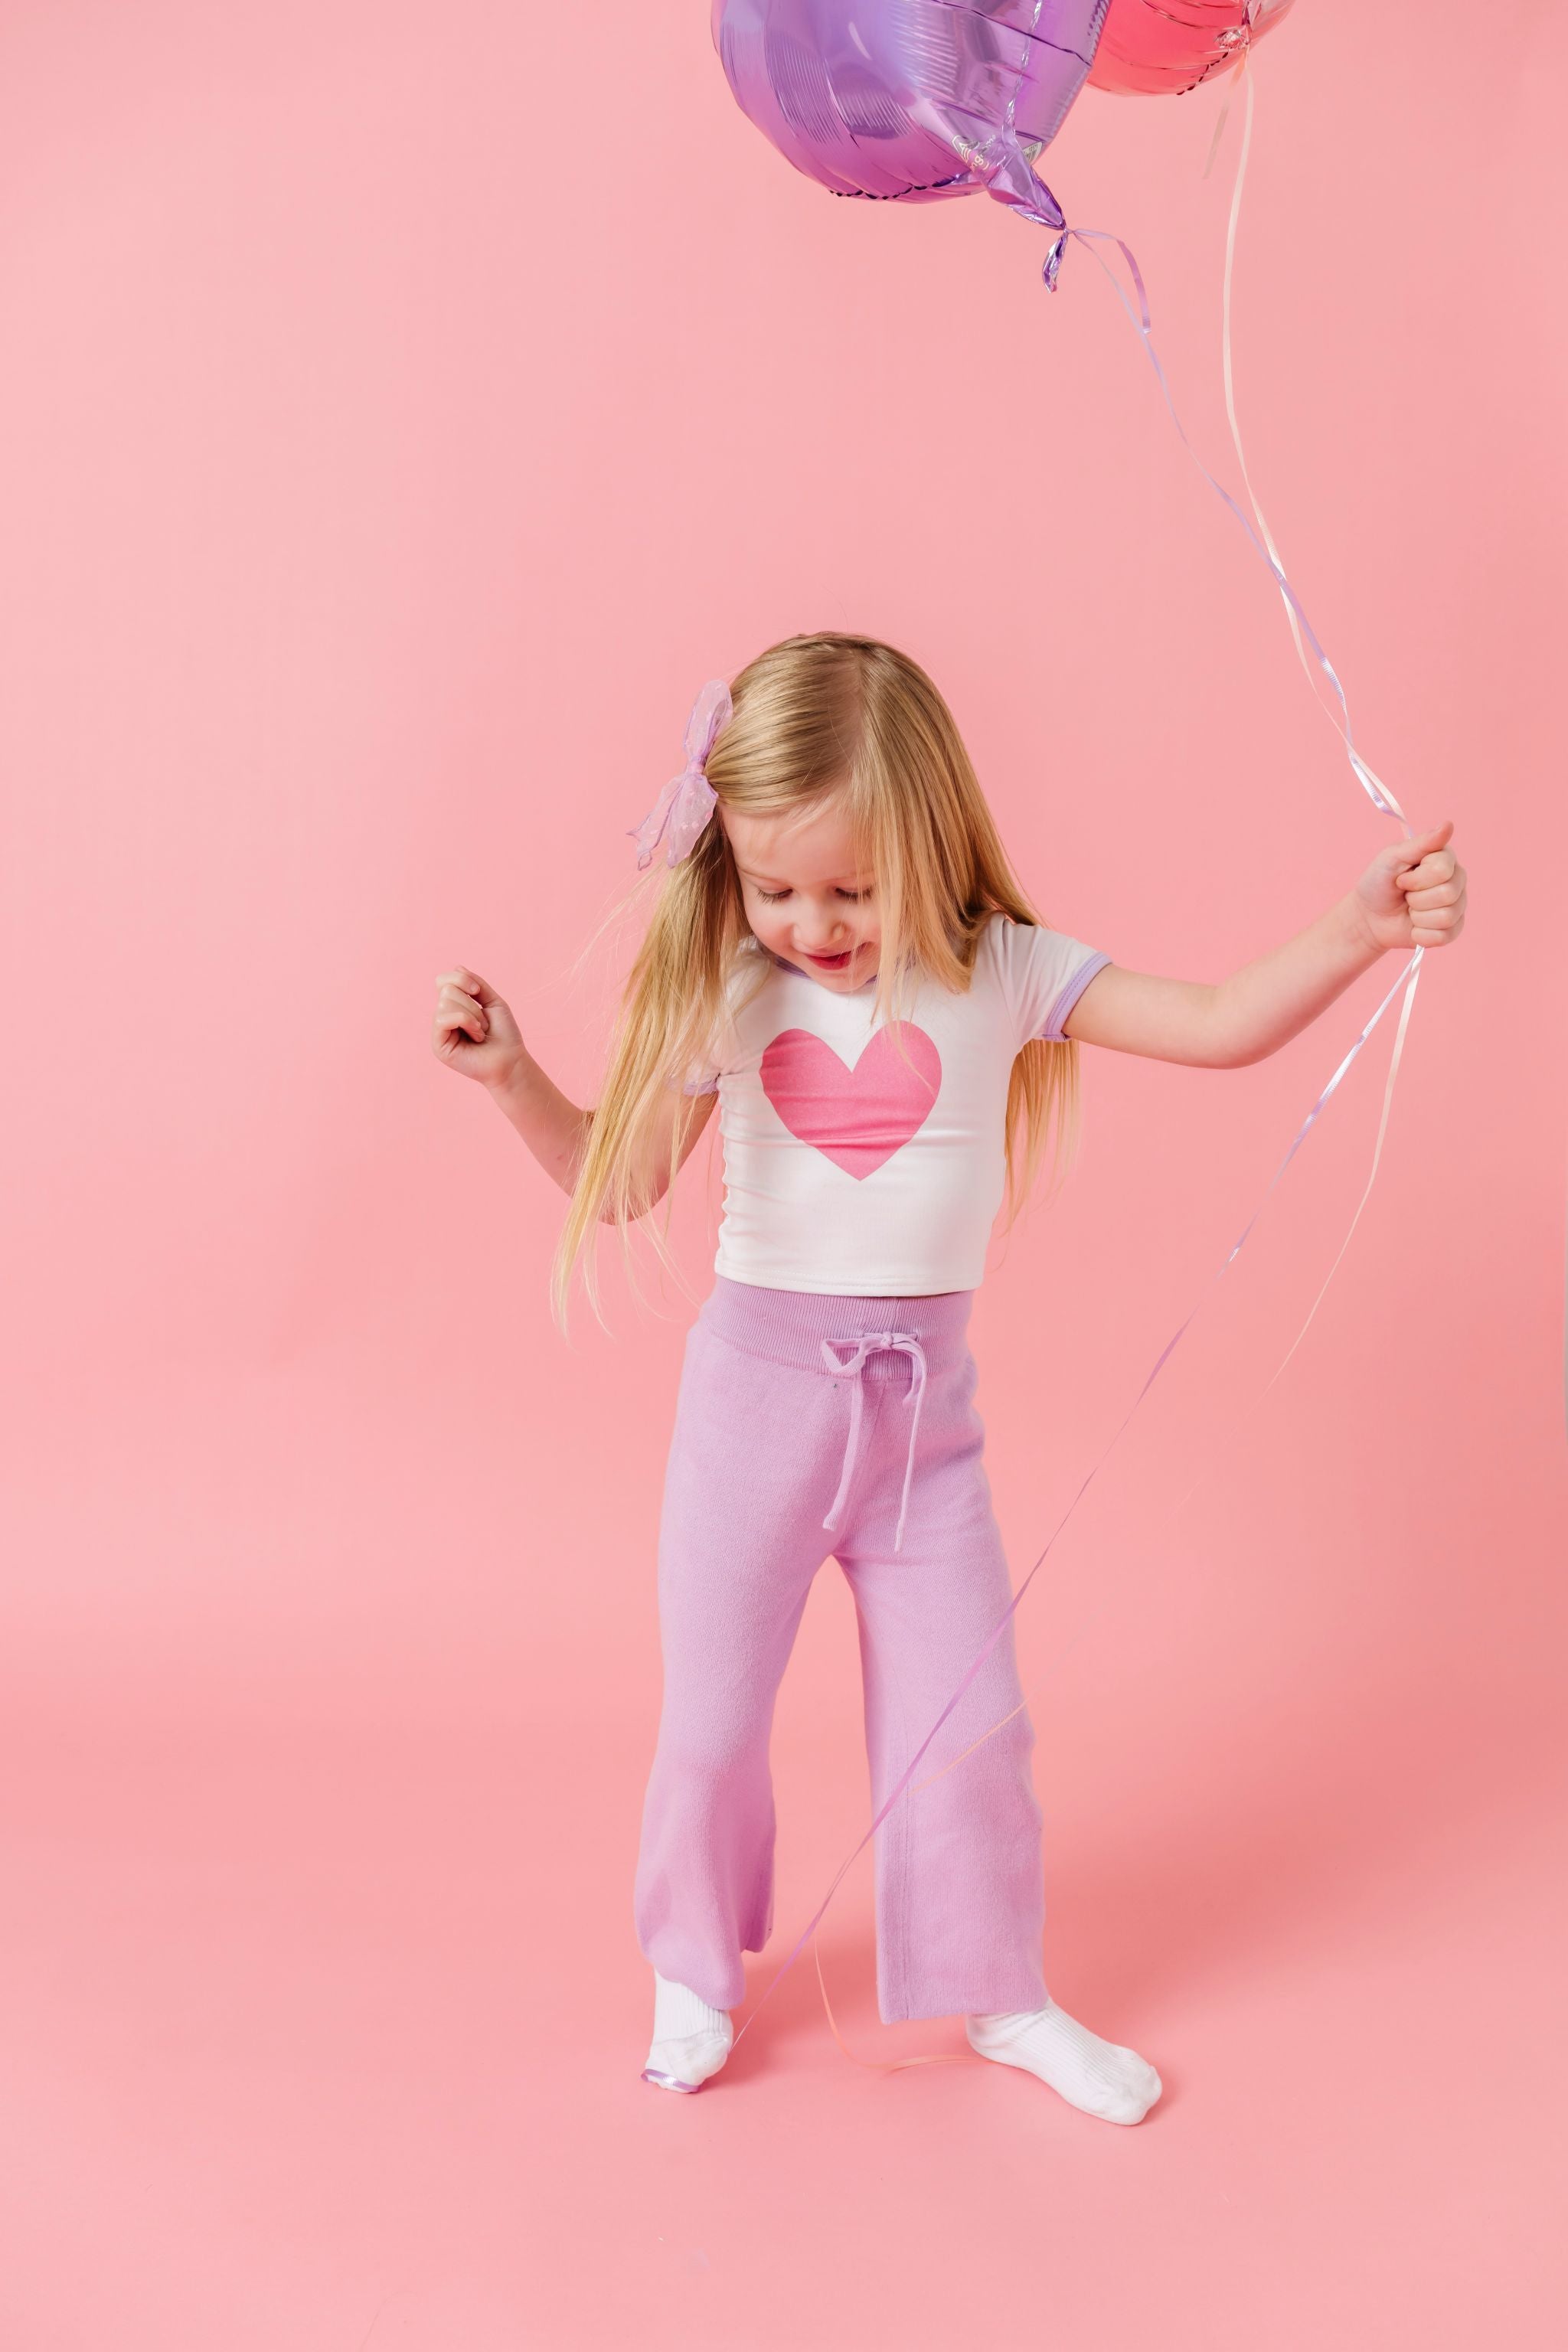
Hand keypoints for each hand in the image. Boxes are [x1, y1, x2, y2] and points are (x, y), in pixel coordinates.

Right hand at [431, 966, 525, 1089]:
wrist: (510, 1060)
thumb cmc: (504, 1034)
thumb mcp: (492, 1001)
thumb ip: (476, 984)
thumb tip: (458, 966)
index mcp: (454, 1007)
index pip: (443, 981)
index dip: (459, 979)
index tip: (477, 991)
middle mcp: (443, 1017)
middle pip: (446, 989)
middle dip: (471, 1004)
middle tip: (483, 1023)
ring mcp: (439, 1031)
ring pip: (445, 1002)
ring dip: (471, 1015)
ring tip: (480, 1031)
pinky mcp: (438, 1045)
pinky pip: (442, 1019)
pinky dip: (464, 1021)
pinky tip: (475, 1036)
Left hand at [1352, 821, 1467, 953]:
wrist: (1368, 917)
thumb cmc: (1379, 883)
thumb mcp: (1392, 858)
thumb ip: (1421, 843)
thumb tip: (1448, 825)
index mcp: (1445, 859)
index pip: (1443, 869)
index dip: (1416, 878)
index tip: (1401, 878)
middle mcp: (1457, 880)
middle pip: (1447, 893)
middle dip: (1416, 898)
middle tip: (1405, 895)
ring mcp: (1457, 906)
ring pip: (1446, 916)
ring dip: (1418, 916)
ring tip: (1410, 910)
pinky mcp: (1452, 930)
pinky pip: (1444, 936)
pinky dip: (1421, 934)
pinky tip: (1414, 926)